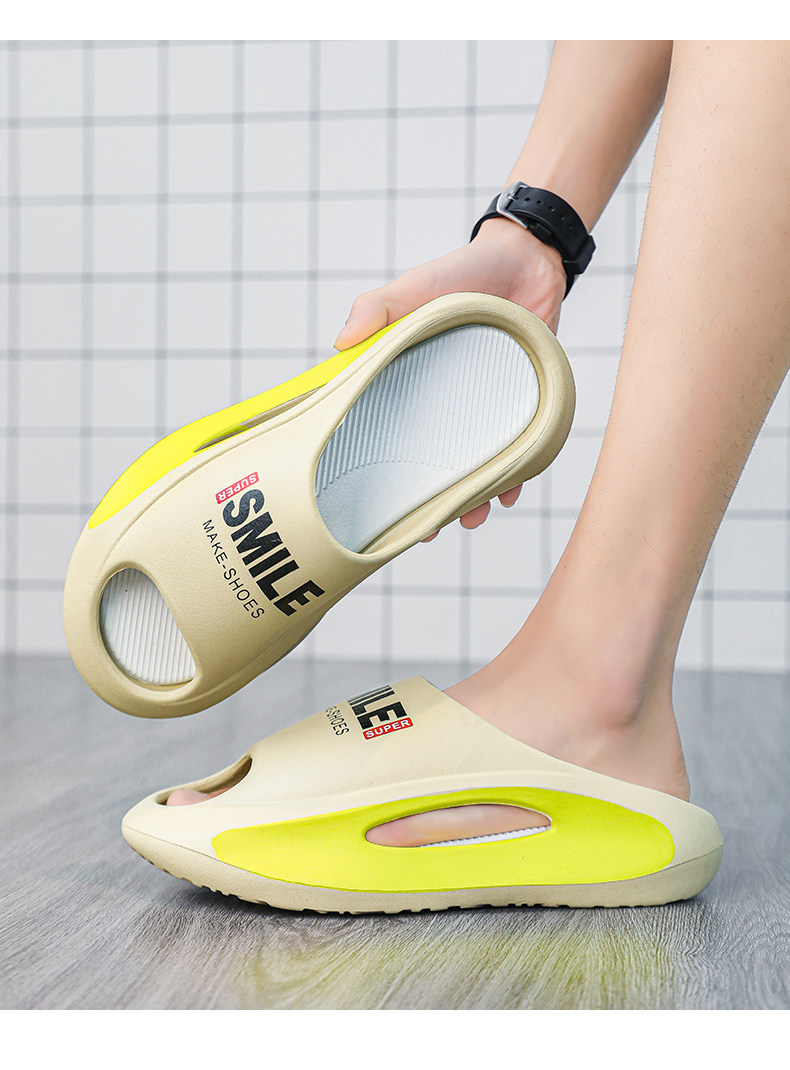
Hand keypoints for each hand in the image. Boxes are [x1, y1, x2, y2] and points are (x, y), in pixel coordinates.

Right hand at [333, 219, 565, 536]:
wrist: (530, 263)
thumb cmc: (465, 272)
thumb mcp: (416, 286)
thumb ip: (378, 307)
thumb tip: (340, 344)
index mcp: (406, 381)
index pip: (383, 432)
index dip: (375, 468)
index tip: (369, 502)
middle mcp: (439, 403)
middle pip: (427, 461)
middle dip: (425, 499)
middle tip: (425, 528)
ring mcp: (480, 409)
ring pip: (471, 464)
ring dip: (470, 497)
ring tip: (470, 518)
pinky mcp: (518, 406)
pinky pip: (515, 449)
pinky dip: (514, 475)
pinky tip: (511, 493)